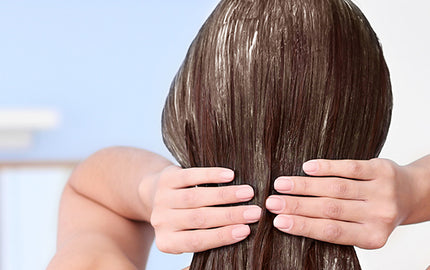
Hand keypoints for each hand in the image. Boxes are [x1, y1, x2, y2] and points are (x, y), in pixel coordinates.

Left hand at [149, 166, 261, 253]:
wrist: (154, 194)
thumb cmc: (182, 220)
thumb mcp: (187, 234)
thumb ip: (208, 237)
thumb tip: (241, 234)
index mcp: (168, 242)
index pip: (197, 241)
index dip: (222, 236)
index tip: (246, 230)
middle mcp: (162, 222)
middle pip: (199, 219)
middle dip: (231, 215)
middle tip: (255, 212)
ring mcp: (163, 199)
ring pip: (197, 197)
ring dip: (226, 195)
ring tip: (248, 193)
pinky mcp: (167, 178)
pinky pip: (191, 176)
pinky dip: (211, 175)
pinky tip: (230, 175)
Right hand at [266, 158, 417, 248]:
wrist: (409, 194)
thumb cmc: (375, 215)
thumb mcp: (361, 229)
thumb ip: (335, 227)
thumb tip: (291, 221)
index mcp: (372, 237)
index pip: (331, 232)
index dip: (303, 226)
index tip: (278, 221)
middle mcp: (379, 215)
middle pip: (330, 209)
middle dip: (296, 206)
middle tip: (271, 202)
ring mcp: (382, 191)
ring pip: (336, 188)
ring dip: (304, 185)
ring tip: (281, 184)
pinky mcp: (381, 170)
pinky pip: (349, 168)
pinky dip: (326, 167)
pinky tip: (307, 168)